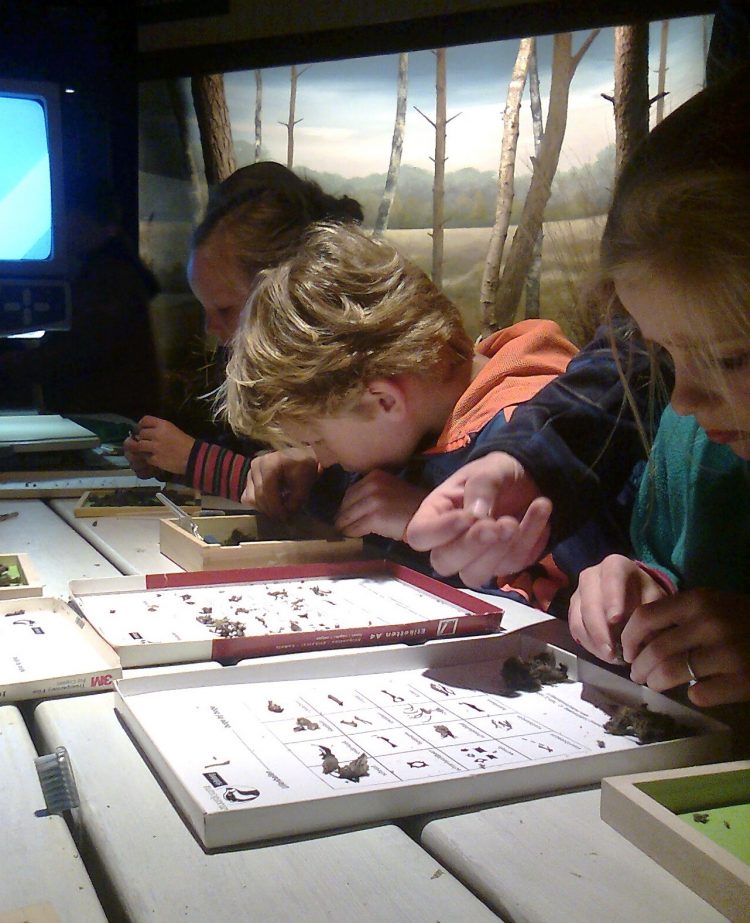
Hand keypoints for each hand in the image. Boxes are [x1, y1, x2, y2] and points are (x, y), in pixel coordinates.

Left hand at [125, 416, 194, 475]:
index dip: (140, 425)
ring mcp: (155, 447)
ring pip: (139, 446)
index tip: (140, 429)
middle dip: (141, 438)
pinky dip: (148, 458)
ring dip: (141, 448)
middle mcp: (157, 434)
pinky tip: (154, 458)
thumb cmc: (186, 443)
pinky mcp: (155, 459)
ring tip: (146, 450)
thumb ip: (160, 429)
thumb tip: (147, 432)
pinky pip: (146, 457)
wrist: (194, 458)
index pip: (145, 420)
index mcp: (163, 425)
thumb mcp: (173, 430)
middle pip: (141, 433)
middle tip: (145, 442)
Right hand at [242, 448, 318, 518]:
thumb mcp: (305, 481)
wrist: (299, 457)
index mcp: (270, 462)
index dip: (275, 506)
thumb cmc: (303, 467)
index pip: (267, 489)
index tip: (285, 517)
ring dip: (264, 508)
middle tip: (283, 517)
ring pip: (250, 498)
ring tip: (278, 511)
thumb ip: (297, 498)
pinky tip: (270, 505)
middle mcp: (256, 465)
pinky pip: (247, 497)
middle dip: (271, 510)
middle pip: (258, 495)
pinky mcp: (248, 478)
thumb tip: (288, 511)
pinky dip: (258, 504)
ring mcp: (250, 471)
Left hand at [335, 471, 428, 539]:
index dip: (346, 505)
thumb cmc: (411, 506)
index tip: (343, 514)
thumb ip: (371, 492)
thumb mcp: (390, 489)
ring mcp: (372, 501)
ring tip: (342, 532)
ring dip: (343, 526)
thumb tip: (351, 507)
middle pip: (346, 503)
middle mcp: (372, 485)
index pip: (351, 491)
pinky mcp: (374, 518)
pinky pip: (354, 528)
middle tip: (339, 525)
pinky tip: (351, 536)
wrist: (428, 517)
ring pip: (347, 516)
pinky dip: (351, 533)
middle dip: (342, 515)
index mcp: (374, 476)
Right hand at [405, 452, 551, 587]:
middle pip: (443, 563)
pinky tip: (539, 511)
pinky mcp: (503, 566)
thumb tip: (477, 515)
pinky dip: (529, 540)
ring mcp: (475, 559)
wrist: (528, 481)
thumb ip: (481, 486)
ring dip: (499, 552)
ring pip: (474, 575)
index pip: (419, 535)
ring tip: (514, 522)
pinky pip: (513, 565)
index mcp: (435, 514)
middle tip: (499, 524)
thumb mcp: (488, 468)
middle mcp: (449, 542)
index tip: (468, 517)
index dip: (440, 532)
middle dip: (472, 546)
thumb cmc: (496, 473)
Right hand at [568, 554, 666, 662]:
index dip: (612, 598)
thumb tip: (646, 636)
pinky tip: (601, 653)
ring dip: (592, 640)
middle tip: (611, 651)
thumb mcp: (654, 596)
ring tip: (609, 657)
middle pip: (589, 602)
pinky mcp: (573, 608)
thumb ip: (651, 611)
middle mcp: (591, 575)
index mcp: (614, 565)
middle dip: (599, 629)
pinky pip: (574, 627)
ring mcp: (579, 592)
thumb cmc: (644, 593)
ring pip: (578, 616)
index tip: (616, 619)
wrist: (632, 592)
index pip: (611, 578)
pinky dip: (587, 642)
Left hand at [623, 588, 749, 706]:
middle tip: (637, 675)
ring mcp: (728, 654)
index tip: (626, 651)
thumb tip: (637, 638)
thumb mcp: (712, 605)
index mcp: (698, 601)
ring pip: (671, 674)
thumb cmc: (743, 619)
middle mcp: (710, 624)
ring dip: (657, 682)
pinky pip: (700, 694)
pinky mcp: (743, 681)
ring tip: (656, 684)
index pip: (646, 617)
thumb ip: (679, 615)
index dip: (629, 638)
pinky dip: (693, 695)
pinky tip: (697, 691)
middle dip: (639, 667)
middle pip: (655, 650)